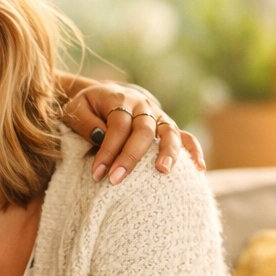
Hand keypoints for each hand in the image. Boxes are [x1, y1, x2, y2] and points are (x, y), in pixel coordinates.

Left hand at [61, 80, 206, 181]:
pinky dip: (194, 151)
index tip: (97, 174)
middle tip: (116, 180)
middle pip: (142, 130)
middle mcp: (142, 106)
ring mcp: (158, 117)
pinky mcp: (167, 127)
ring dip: (168, 152)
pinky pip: (185, 138)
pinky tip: (199, 170)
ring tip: (162, 171)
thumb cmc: (88, 107)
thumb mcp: (76, 109)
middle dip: (130, 157)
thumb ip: (85, 123)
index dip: (108, 150)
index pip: (116, 126)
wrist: (106, 95)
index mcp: (119, 99)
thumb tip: (100, 138)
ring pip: (169, 132)